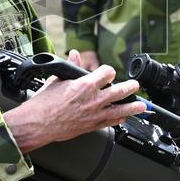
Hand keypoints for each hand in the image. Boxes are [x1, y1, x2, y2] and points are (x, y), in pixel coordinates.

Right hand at [2, 50, 143, 152]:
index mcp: (85, 84)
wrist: (37, 123)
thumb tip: (74, 54)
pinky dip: (119, 120)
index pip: (107, 73)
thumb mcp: (57, 79)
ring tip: (141, 106)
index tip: (108, 73)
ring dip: (133, 107)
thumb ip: (70, 66)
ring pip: (120, 109)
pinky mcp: (91, 126)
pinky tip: (123, 118)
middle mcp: (93, 99)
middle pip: (120, 91)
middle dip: (130, 88)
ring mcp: (94, 114)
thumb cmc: (44, 103)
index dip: (108, 71)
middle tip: (135, 86)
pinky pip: (111, 122)